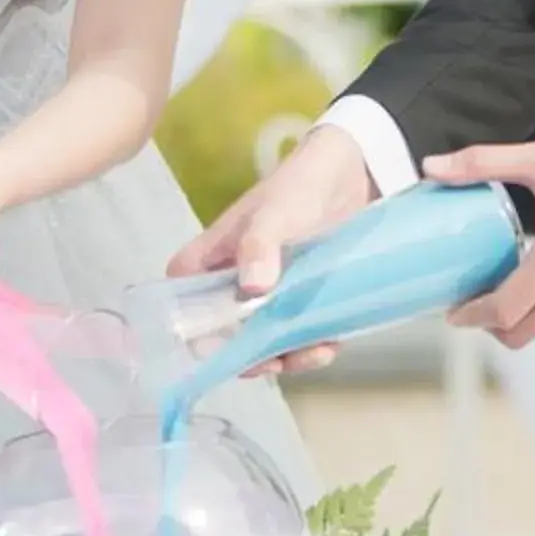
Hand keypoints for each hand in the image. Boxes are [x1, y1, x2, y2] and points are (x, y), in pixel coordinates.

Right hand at [165, 123, 376, 374]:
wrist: (351, 173)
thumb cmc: (299, 187)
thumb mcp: (275, 213)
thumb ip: (258, 245)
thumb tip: (252, 288)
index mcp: (213, 259)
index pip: (183, 300)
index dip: (194, 329)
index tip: (223, 346)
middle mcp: (235, 281)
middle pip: (227, 333)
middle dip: (251, 356)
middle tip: (276, 362)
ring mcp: (269, 292)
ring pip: (265, 339)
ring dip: (287, 356)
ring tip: (317, 352)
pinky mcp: (301, 298)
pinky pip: (298, 334)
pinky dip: (311, 346)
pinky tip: (330, 343)